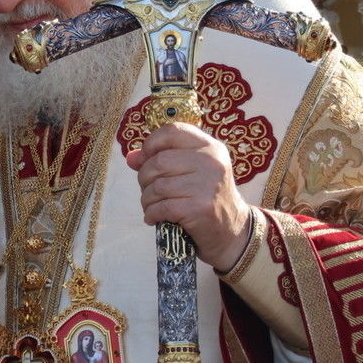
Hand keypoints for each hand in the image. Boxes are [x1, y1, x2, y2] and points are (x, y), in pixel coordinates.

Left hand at [124, 122, 251, 272]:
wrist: (232, 232)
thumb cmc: (205, 197)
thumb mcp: (190, 172)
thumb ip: (161, 159)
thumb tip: (131, 158)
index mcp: (210, 147)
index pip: (172, 131)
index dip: (152, 143)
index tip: (146, 158)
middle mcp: (211, 161)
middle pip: (159, 161)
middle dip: (145, 177)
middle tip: (148, 189)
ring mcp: (207, 184)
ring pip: (157, 186)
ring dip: (147, 199)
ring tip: (151, 205)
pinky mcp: (200, 208)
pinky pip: (162, 207)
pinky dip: (152, 213)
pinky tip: (154, 217)